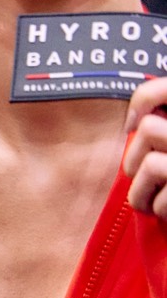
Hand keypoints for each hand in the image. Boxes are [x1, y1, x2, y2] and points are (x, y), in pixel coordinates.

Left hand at [123, 79, 166, 216]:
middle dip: (134, 160)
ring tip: (150, 200)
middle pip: (148, 130)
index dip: (143, 100)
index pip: (164, 87)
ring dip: (139, 190)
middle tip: (144, 179)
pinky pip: (159, 198)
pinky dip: (158, 210)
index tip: (132, 124)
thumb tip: (134, 124)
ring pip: (148, 164)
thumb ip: (165, 126)